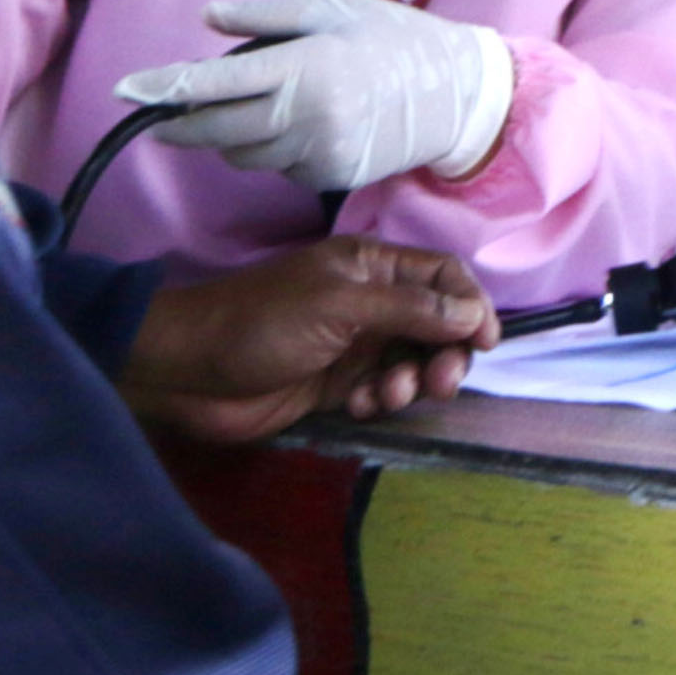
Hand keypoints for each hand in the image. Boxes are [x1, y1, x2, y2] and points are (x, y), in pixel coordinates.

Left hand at [117, 235, 499, 442]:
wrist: (190, 371)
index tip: (485, 340)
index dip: (470, 305)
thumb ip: (409, 310)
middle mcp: (370, 303)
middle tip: (440, 382)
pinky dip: (380, 402)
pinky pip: (381, 392)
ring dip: (411, 382)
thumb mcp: (341, 306)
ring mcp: (353, 346)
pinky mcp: (336, 386)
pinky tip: (357, 407)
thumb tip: (473, 314)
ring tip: (386, 395)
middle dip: (444, 354)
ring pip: (411, 363)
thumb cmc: (263, 323)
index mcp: (371, 268)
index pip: (442, 278)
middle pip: (435, 326)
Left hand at [118, 0, 517, 191]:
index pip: (217, 83)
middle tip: (158, 115)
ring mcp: (319, 151)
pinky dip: (271, 149)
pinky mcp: (330, 177)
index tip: (125, 90)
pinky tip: (296, 125)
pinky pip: (278, 166)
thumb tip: (208, 18)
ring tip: (251, 108)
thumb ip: (267, 17)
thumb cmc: (394, 38)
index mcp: (305, 66)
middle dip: (180, 124)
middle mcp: (307, 114)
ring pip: (243, 154)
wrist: (456, 93)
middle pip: (217, 130)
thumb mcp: (334, 9)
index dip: (166, 88)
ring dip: (230, 136)